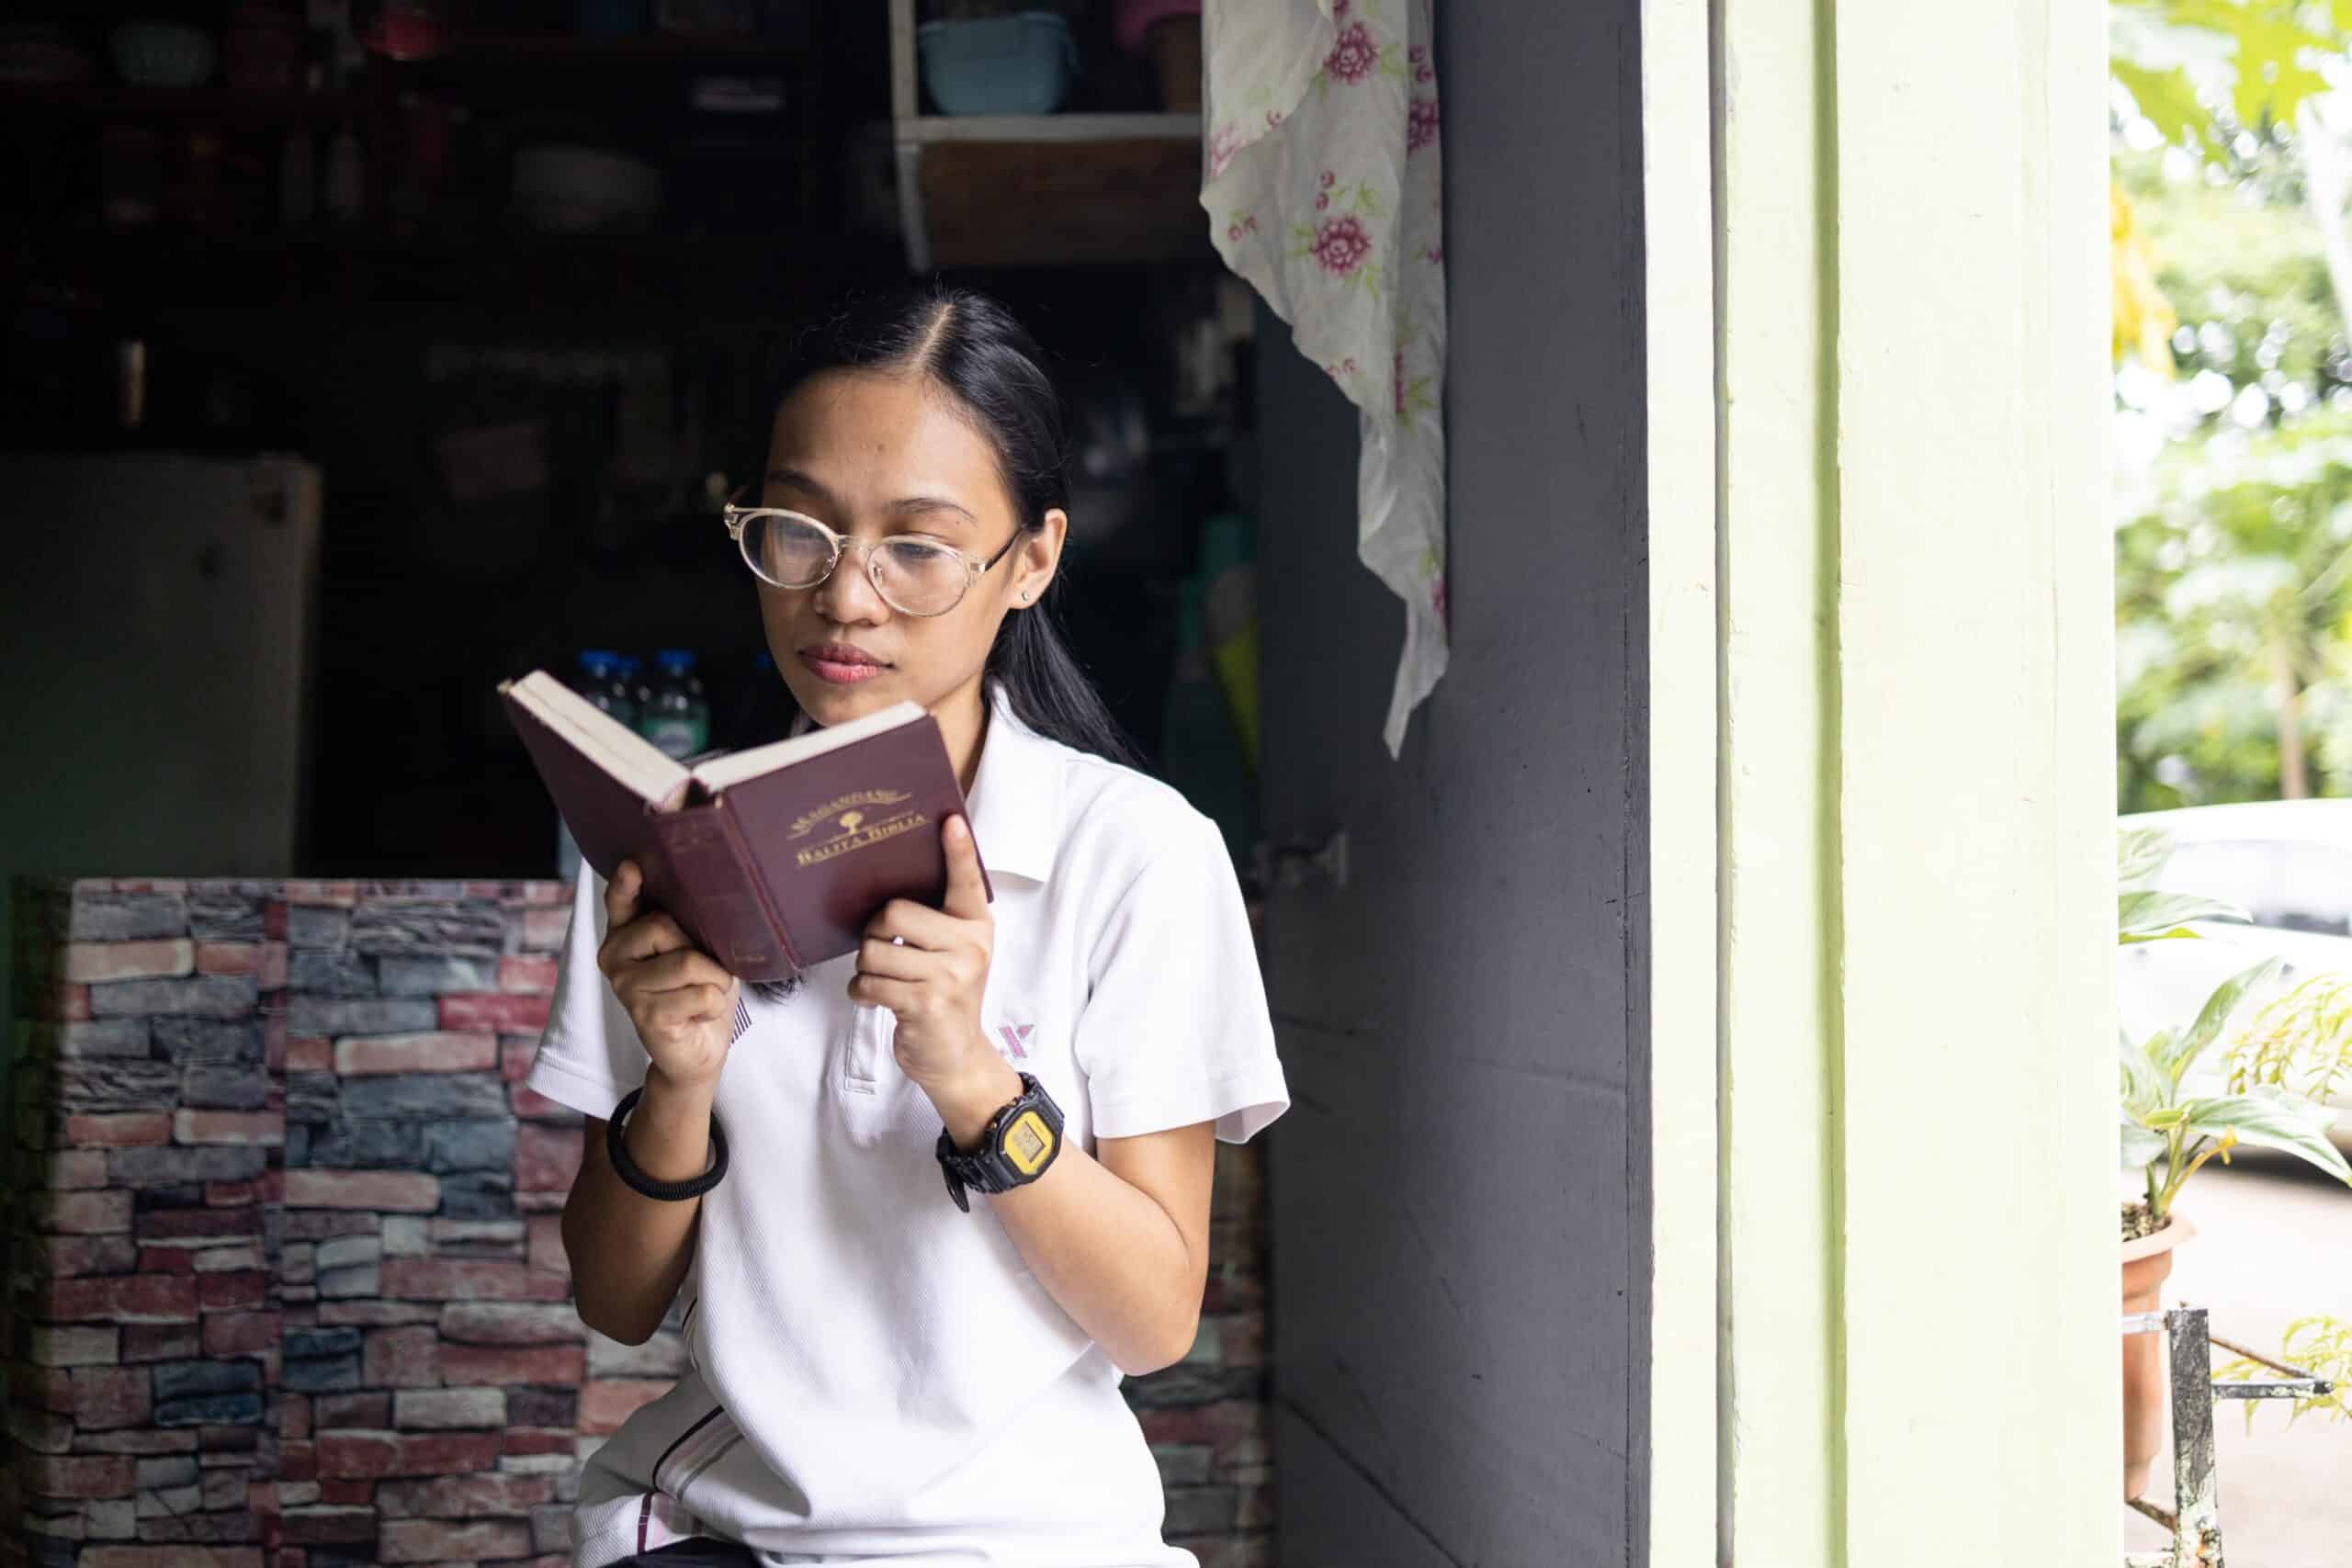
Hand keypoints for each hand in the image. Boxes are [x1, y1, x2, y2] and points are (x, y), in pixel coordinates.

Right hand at [597, 858, 740, 1093]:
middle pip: (663, 925)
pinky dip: (715, 1004)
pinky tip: (700, 1014)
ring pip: (687, 961)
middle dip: (701, 948)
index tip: (633, 866)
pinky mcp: (645, 1015)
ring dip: (715, 979)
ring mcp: (625, 987)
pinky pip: (701, 993)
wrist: (699, 1050)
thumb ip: (686, 924)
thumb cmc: (699, 991)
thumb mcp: (697, 949)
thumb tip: (706, 897)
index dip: (625, 884)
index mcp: (626, 933)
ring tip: (705, 992)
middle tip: (705, 971)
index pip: (621, 902)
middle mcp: (614, 956)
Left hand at [851, 815, 1001, 1099]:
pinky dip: (862, 993)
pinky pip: (870, 983)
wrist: (957, 1058)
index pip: (966, 881)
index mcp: (976, 926)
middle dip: (874, 933)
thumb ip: (936, 923)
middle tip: (884, 950)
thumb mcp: (955, 955)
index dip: (958, 850)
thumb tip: (889, 897)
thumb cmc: (945, 996)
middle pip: (894, 913)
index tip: (950, 819)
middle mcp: (970, 946)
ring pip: (875, 951)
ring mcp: (951, 975)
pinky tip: (877, 999)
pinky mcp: (928, 1003)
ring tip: (884, 981)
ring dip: (866, 970)